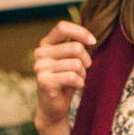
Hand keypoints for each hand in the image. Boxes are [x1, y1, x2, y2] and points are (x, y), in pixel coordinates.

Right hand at [33, 19, 95, 133]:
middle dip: (86, 60)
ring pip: (76, 64)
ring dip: (82, 74)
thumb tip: (90, 39)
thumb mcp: (69, 60)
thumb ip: (75, 46)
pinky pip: (72, 77)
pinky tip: (73, 87)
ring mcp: (40, 67)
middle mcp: (40, 53)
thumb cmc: (64, 81)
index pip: (63, 27)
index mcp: (46, 44)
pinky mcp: (44, 81)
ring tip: (76, 80)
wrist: (52, 107)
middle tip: (83, 71)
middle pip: (76, 47)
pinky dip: (79, 83)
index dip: (80, 32)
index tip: (93, 41)